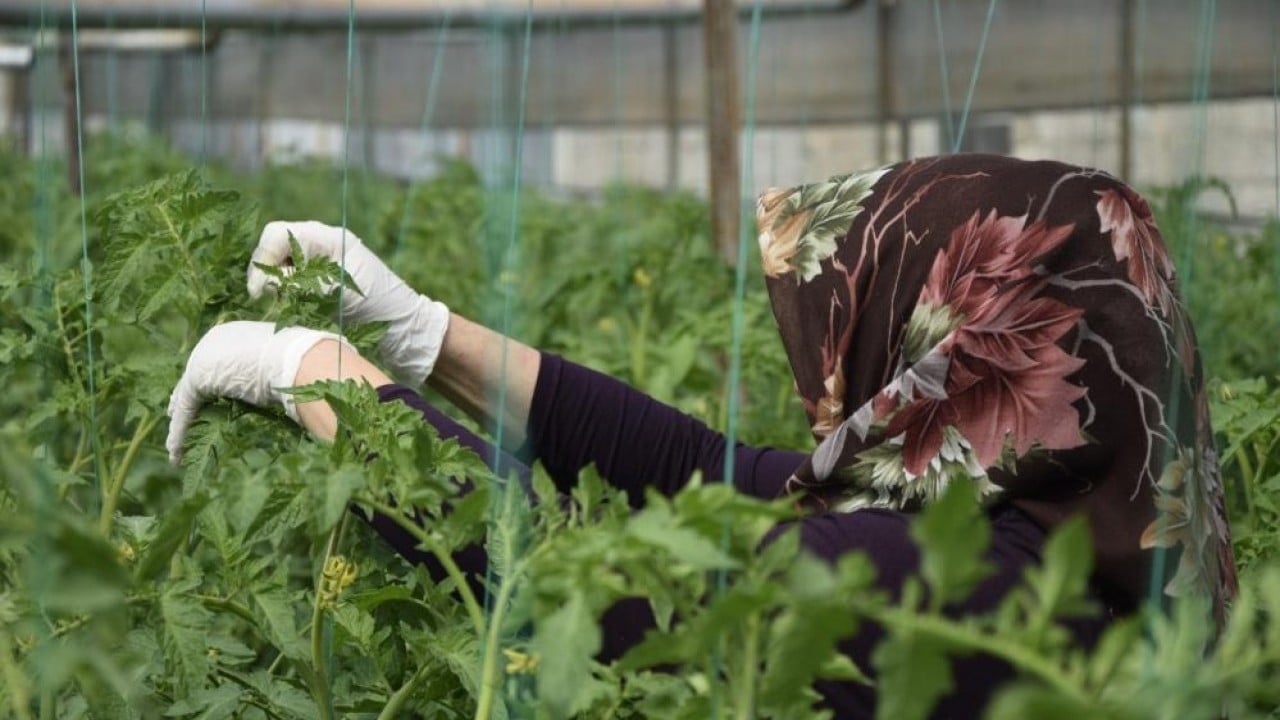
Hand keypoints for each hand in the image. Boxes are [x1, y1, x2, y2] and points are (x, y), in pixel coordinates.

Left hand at [165, 321, 352, 463]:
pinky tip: (175, 453)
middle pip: (198, 379)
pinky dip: (180, 432)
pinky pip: (187, 408)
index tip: (208, 406)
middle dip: (190, 404)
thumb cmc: (304, 362)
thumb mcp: (289, 367)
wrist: (301, 358)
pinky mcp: (198, 375)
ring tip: (176, 447)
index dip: (212, 387)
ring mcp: (204, 356)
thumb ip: (278, 376)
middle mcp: (215, 341)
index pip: (217, 364)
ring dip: (183, 424)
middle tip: (184, 424)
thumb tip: (300, 391)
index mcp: (236, 335)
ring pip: (189, 398)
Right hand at [246, 220, 449, 386]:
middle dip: (266, 269)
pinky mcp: (321, 279)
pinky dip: (284, 289)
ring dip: (274, 280)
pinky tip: (288, 305)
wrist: (404, 325)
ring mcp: (321, 260)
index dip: (264, 258)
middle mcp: (322, 244)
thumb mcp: (342, 292)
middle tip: (265, 299)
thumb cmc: (380, 305)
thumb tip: (272, 279)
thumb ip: (306, 282)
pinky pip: (291, 276)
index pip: (279, 234)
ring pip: (281, 261)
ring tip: (279, 303)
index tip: (260, 290)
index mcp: (329, 238)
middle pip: (275, 245)